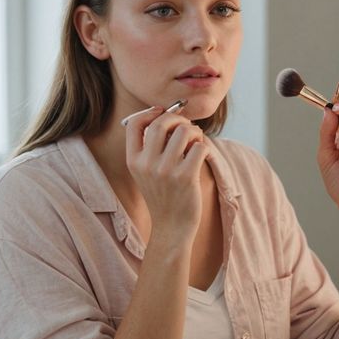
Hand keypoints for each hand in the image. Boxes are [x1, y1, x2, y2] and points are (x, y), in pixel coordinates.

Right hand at [124, 106, 209, 247]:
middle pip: (160, 123)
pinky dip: (204, 147)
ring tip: (196, 141)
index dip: (149, 112)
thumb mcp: (146, 172)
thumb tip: (169, 115)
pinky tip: (202, 154)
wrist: (171, 226)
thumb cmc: (163, 194)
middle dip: (177, 119)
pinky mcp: (185, 177)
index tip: (162, 112)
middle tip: (186, 127)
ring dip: (194, 132)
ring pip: (183, 131)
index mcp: (134, 161)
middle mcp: (147, 164)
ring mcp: (166, 171)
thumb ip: (151, 147)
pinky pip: (199, 147)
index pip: (134, 124)